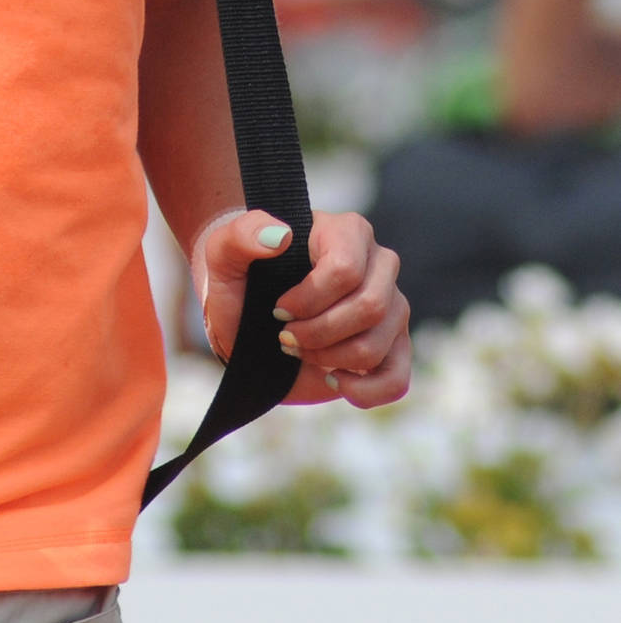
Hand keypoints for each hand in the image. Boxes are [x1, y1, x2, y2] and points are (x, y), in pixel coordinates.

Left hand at [195, 208, 410, 407]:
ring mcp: (392, 306)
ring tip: (299, 352)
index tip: (278, 309)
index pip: (346, 269)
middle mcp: (379, 265)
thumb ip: (241, 235)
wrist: (246, 319)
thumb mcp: (224, 253)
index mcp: (346, 231)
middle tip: (285, 336)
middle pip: (370, 308)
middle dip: (319, 332)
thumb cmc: (239, 280)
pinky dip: (364, 391)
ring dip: (329, 358)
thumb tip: (281, 235)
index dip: (310, 299)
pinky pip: (398, 379)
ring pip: (376, 345)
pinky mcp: (392, 347)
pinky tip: (333, 380)